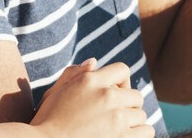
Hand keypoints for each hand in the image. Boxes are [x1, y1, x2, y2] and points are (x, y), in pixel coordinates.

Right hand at [31, 60, 152, 137]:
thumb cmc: (45, 122)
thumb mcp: (54, 93)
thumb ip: (74, 74)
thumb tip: (94, 62)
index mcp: (90, 81)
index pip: (122, 70)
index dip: (120, 83)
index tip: (114, 95)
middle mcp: (107, 96)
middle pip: (135, 96)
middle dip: (127, 105)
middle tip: (113, 117)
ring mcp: (117, 119)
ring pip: (141, 116)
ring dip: (132, 123)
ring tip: (117, 131)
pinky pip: (146, 132)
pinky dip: (138, 135)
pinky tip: (124, 137)